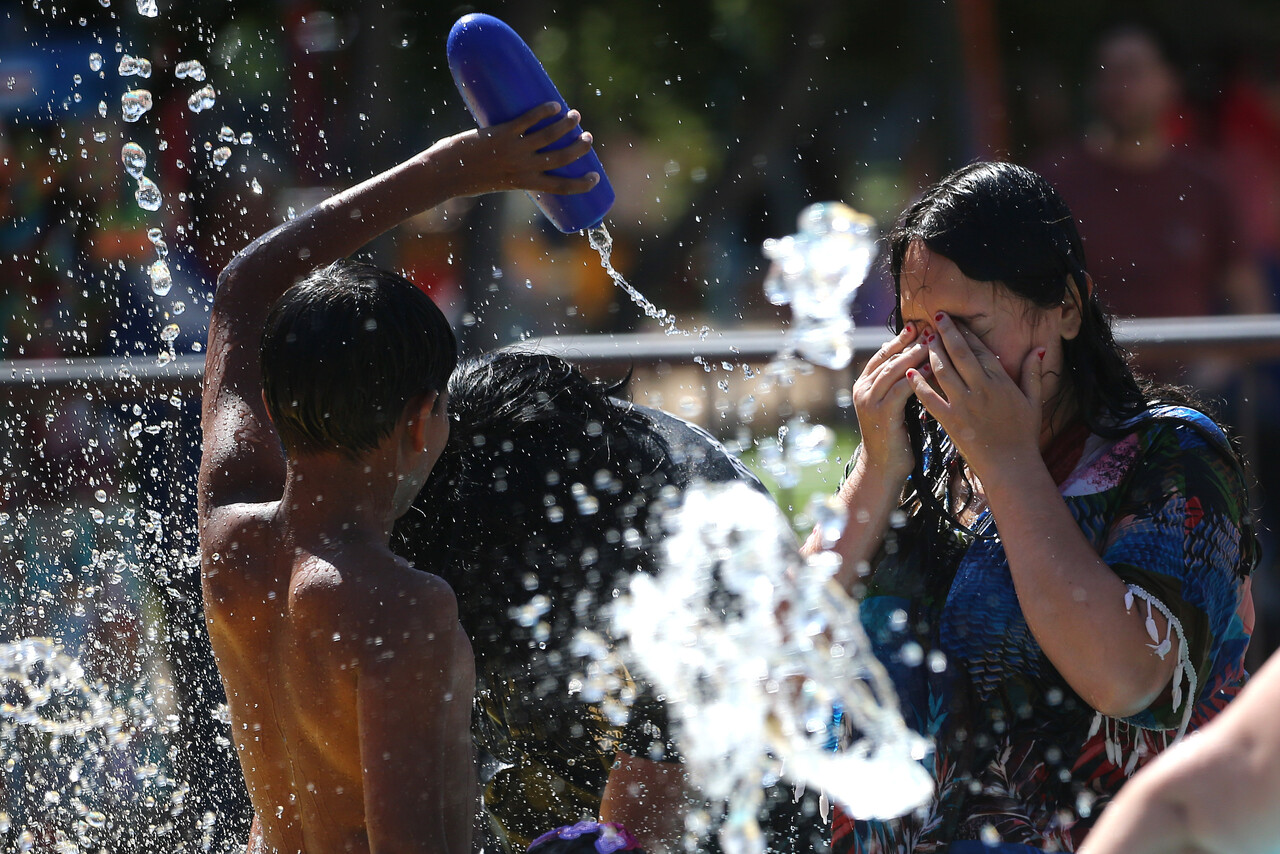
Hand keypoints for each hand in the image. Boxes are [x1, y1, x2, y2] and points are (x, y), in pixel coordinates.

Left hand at [428, 102, 600, 196]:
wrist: (442, 175)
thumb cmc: (463, 179)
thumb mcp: (493, 181)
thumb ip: (507, 169)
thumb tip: (516, 148)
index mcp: (522, 184)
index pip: (560, 188)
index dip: (581, 185)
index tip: (595, 178)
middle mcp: (522, 169)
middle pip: (562, 159)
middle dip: (580, 148)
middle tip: (587, 137)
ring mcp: (513, 150)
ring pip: (550, 136)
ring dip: (567, 125)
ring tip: (575, 115)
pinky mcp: (501, 133)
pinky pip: (528, 120)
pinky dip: (544, 111)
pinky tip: (553, 104)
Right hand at [850, 323, 928, 483]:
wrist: (883, 467)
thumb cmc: (893, 438)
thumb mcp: (891, 406)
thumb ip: (896, 385)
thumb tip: (912, 363)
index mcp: (863, 386)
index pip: (882, 355)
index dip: (899, 340)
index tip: (917, 327)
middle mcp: (862, 390)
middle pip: (888, 358)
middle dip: (910, 343)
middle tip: (929, 330)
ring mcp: (869, 401)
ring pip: (894, 369)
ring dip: (915, 355)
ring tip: (934, 343)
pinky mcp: (881, 412)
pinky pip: (902, 388)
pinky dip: (918, 376)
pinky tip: (934, 368)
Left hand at [907, 312, 1044, 481]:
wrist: (1011, 465)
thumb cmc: (1024, 434)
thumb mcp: (1034, 401)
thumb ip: (1033, 373)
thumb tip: (1037, 348)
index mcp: (1001, 382)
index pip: (980, 350)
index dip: (966, 333)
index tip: (956, 320)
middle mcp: (981, 389)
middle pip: (960, 354)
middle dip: (947, 333)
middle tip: (936, 317)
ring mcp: (964, 404)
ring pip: (943, 371)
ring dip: (932, 352)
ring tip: (924, 339)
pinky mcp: (950, 420)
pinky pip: (930, 398)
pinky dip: (918, 384)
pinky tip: (909, 371)